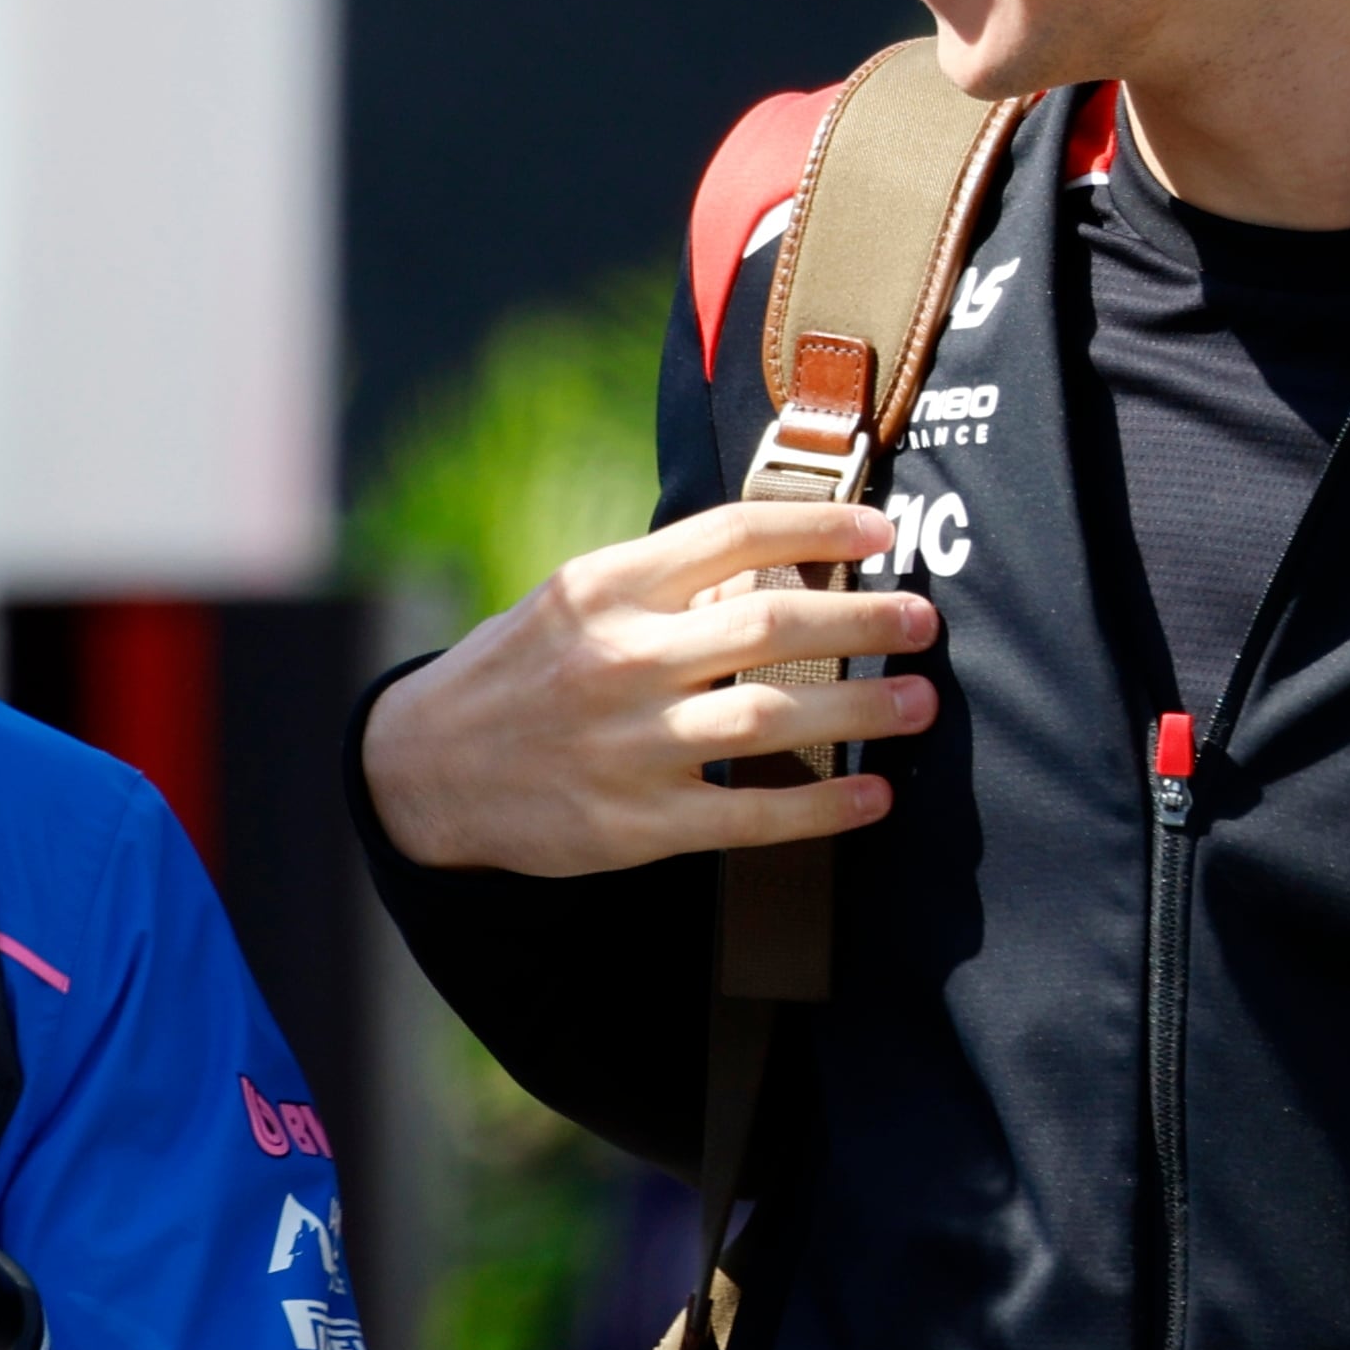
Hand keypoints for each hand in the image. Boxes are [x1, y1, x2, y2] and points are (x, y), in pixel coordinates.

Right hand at [366, 501, 939, 877]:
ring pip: (771, 719)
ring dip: (861, 711)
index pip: (732, 534)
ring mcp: (628, 745)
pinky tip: (870, 798)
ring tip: (918, 706)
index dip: (818, 526)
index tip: (881, 531)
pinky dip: (820, 809)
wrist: (425, 769)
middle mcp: (620, 659)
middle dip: (863, 621)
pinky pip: (748, 815)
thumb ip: (664, 587)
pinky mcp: (635, 823)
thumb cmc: (522, 672)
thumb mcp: (573, 602)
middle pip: (769, 625)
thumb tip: (781, 571)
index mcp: (606, 588)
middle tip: (924, 624)